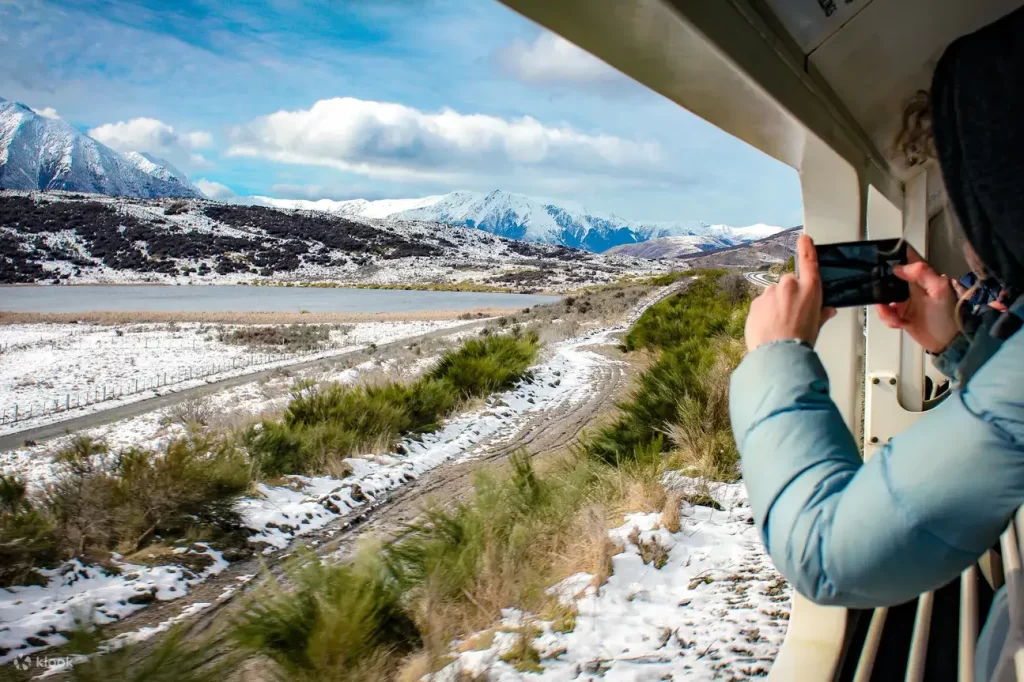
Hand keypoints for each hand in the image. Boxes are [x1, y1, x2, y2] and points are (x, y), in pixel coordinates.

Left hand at [745, 235, 836, 352]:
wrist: (777, 355)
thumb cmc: (800, 341)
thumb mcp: (816, 326)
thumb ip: (821, 313)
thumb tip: (827, 310)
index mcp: (809, 289)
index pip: (808, 261)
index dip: (806, 248)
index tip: (804, 238)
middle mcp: (789, 286)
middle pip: (790, 284)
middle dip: (790, 295)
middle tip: (792, 314)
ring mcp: (770, 293)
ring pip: (774, 294)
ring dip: (776, 304)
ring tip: (779, 324)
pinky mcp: (756, 302)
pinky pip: (762, 304)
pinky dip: (765, 312)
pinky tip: (769, 327)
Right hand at [875, 249, 957, 353]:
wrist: (947, 342)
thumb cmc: (947, 316)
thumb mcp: (938, 290)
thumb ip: (922, 274)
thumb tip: (898, 267)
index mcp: (923, 275)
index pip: (906, 257)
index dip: (893, 254)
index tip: (880, 258)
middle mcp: (911, 284)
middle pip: (888, 276)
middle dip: (881, 285)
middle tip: (883, 296)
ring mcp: (904, 299)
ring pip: (883, 295)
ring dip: (885, 307)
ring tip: (895, 316)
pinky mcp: (899, 312)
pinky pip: (885, 311)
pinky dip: (887, 317)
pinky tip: (897, 322)